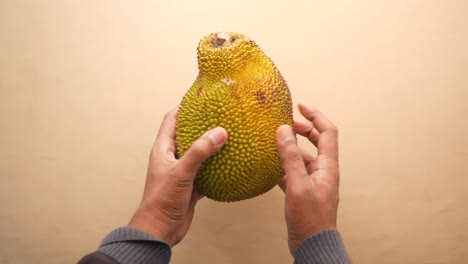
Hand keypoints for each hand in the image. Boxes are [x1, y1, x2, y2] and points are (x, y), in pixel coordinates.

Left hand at [128, 107, 227, 246]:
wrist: (160, 230)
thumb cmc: (161, 201)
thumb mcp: (181, 173)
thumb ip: (199, 152)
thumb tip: (219, 132)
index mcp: (163, 149)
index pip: (171, 120)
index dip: (183, 106)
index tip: (199, 97)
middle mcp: (172, 158)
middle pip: (187, 134)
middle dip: (202, 124)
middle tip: (220, 115)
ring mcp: (182, 171)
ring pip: (198, 153)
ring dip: (211, 145)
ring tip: (229, 135)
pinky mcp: (190, 185)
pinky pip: (206, 171)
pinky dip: (217, 166)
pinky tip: (230, 162)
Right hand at [276, 103, 339, 255]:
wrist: (312, 245)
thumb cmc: (310, 219)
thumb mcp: (298, 184)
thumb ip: (291, 157)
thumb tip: (284, 131)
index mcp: (327, 166)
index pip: (327, 132)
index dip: (315, 116)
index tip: (301, 105)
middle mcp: (323, 171)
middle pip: (317, 141)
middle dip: (303, 129)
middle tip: (286, 123)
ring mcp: (313, 181)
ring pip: (303, 157)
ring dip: (291, 147)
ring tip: (275, 142)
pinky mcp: (303, 191)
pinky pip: (294, 172)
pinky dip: (284, 165)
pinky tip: (271, 165)